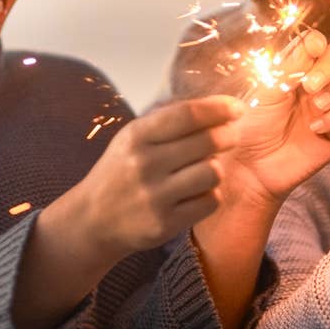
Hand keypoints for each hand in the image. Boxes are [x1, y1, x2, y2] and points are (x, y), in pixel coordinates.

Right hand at [72, 96, 242, 257]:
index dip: (218, 108)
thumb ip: (166, 121)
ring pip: (213, 172)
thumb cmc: (119, 172)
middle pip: (207, 142)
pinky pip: (209, 201)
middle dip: (228, 135)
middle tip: (231, 136)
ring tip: (207, 167)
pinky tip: (199, 191)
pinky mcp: (166, 224)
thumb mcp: (131, 138)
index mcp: (136, 136)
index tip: (237, 107)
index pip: (187, 115)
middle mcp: (145, 164)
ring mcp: (155, 196)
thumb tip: (213, 104)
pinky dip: (211, 194)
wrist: (92, 220)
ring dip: (216, 168)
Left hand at [225, 28, 329, 207]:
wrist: (253, 166)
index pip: (320, 44)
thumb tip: (314, 42)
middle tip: (308, 87)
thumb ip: (291, 66)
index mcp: (298, 69)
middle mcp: (320, 82)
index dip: (319, 43)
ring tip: (316, 105)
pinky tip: (316, 128)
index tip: (312, 51)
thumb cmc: (254, 126)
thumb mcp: (267, 90)